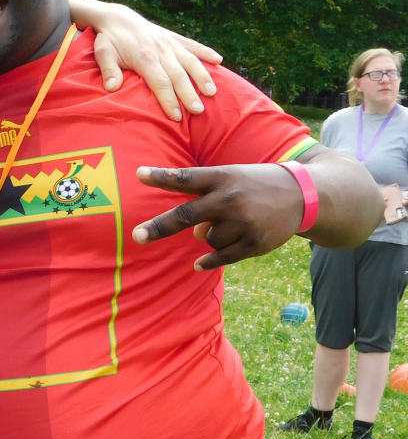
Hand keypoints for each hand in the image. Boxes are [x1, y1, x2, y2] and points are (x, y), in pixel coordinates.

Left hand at [92, 5, 221, 120]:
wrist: (118, 19)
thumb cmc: (110, 41)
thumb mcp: (103, 53)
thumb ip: (108, 70)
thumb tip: (111, 88)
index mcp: (144, 57)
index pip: (159, 82)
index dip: (168, 100)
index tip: (176, 117)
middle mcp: (161, 50)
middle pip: (178, 75)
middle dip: (189, 94)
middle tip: (198, 111)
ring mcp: (170, 43)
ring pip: (190, 61)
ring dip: (202, 76)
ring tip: (212, 92)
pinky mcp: (174, 38)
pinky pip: (193, 45)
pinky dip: (206, 52)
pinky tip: (218, 61)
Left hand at [131, 164, 303, 269]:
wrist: (303, 194)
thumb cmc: (253, 185)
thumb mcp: (231, 181)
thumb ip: (205, 202)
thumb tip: (194, 235)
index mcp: (221, 177)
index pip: (185, 177)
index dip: (161, 177)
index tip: (139, 174)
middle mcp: (230, 199)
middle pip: (186, 215)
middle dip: (159, 226)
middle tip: (137, 236)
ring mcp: (243, 222)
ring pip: (206, 239)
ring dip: (211, 235)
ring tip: (234, 222)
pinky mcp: (255, 243)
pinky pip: (221, 257)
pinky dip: (209, 260)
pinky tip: (198, 264)